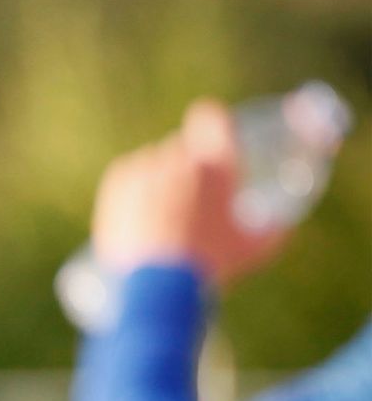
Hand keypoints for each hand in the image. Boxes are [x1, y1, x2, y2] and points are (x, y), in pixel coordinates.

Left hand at [91, 99, 289, 288]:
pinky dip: (134, 188)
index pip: (211, 116)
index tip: (211, 139)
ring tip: (162, 216)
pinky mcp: (118, 181)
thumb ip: (273, 231)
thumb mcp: (253, 251)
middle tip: (189, 202)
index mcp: (216, 162)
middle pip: (182, 150)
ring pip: (154, 162)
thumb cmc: (210, 267)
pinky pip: (129, 173)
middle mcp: (179, 156)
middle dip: (187, 170)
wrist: (155, 285)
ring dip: (159, 180)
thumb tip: (282, 227)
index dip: (211, 125)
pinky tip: (141, 211)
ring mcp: (145, 166)